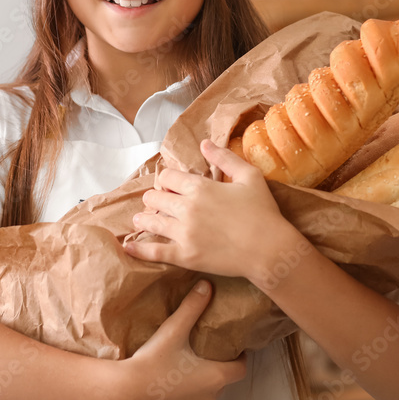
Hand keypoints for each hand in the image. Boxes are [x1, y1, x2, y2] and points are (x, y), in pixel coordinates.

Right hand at [122, 280, 246, 399]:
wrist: (126, 388)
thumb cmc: (152, 363)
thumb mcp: (174, 329)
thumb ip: (192, 306)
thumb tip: (206, 286)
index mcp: (215, 377)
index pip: (240, 369)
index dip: (239, 357)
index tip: (234, 346)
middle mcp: (209, 396)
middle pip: (225, 380)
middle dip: (220, 365)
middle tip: (212, 349)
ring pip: (209, 392)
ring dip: (205, 379)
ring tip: (194, 363)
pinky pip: (193, 399)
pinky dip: (191, 389)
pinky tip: (178, 377)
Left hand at [125, 139, 301, 279]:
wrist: (269, 250)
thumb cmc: (262, 212)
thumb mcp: (249, 176)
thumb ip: (225, 158)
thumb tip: (204, 143)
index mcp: (200, 187)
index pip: (168, 178)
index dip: (167, 180)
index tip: (170, 185)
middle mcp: (187, 208)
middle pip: (156, 198)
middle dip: (154, 198)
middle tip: (155, 202)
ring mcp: (184, 233)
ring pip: (152, 222)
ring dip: (144, 218)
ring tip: (140, 219)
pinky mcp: (185, 256)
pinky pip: (154, 251)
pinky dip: (139, 248)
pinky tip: (129, 246)